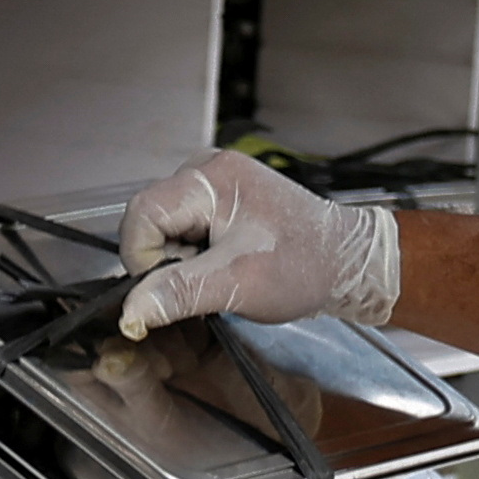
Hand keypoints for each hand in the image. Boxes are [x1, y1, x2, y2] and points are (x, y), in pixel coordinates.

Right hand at [119, 151, 401, 337]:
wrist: (347, 262)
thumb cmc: (304, 266)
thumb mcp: (237, 284)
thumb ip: (179, 292)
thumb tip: (132, 311)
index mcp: (211, 178)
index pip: (142, 214)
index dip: (145, 257)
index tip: (170, 285)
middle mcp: (208, 168)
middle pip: (150, 217)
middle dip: (165, 257)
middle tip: (206, 277)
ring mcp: (215, 180)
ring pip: (164, 224)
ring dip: (180, 257)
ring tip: (221, 270)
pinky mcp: (222, 196)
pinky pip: (183, 225)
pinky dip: (194, 251)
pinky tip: (223, 261)